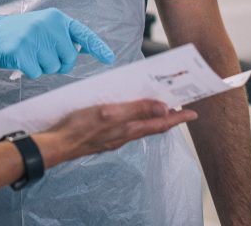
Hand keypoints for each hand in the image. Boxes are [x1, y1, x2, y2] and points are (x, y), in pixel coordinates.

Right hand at [0, 8, 114, 78]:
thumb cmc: (18, 34)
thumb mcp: (43, 27)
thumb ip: (62, 37)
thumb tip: (83, 49)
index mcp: (56, 18)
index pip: (82, 34)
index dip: (97, 47)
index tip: (110, 58)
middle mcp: (48, 25)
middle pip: (68, 59)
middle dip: (58, 63)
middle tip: (41, 56)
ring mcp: (34, 37)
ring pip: (52, 67)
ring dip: (42, 67)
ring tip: (29, 54)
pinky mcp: (21, 51)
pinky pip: (36, 72)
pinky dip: (29, 71)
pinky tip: (20, 60)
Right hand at [36, 99, 197, 165]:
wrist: (57, 144)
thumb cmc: (81, 127)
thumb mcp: (110, 113)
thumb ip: (136, 110)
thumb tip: (164, 108)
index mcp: (129, 128)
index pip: (160, 122)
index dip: (178, 118)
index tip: (193, 113)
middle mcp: (125, 134)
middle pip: (153, 125)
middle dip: (168, 117)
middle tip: (180, 108)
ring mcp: (114, 137)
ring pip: (140, 127)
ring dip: (152, 117)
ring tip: (160, 107)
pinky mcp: (103, 136)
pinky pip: (127, 127)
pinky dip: (135, 118)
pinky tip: (130, 112)